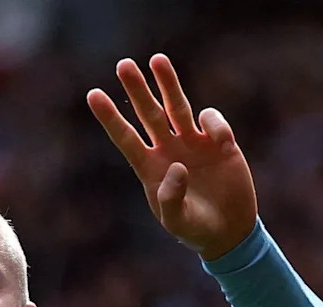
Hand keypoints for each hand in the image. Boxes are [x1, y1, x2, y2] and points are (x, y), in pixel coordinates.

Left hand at [87, 54, 256, 260]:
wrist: (228, 231)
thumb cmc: (195, 230)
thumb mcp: (177, 222)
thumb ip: (171, 199)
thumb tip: (177, 166)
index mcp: (150, 169)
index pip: (125, 138)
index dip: (110, 117)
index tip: (93, 94)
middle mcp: (168, 150)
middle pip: (148, 113)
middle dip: (136, 90)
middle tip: (123, 65)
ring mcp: (192, 144)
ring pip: (176, 106)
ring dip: (168, 83)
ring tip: (156, 59)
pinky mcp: (218, 143)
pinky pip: (211, 121)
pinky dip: (214, 124)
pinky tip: (221, 143)